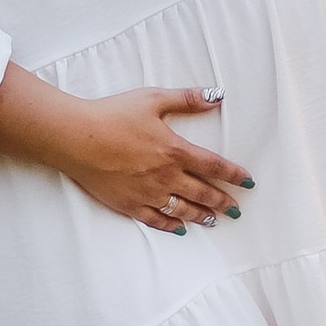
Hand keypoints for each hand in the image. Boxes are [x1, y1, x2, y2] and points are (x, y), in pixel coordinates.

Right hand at [0, 69, 253, 230]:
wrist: (76, 137)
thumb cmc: (113, 114)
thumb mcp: (153, 99)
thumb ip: (187, 99)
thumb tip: (217, 96)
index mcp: (174, 150)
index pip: (213, 165)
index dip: (234, 174)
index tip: (248, 182)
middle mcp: (166, 176)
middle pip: (202, 192)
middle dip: (222, 201)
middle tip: (236, 210)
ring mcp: (147, 193)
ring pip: (182, 209)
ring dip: (201, 215)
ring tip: (214, 221)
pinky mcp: (129, 204)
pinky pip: (156, 220)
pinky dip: (171, 225)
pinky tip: (180, 229)